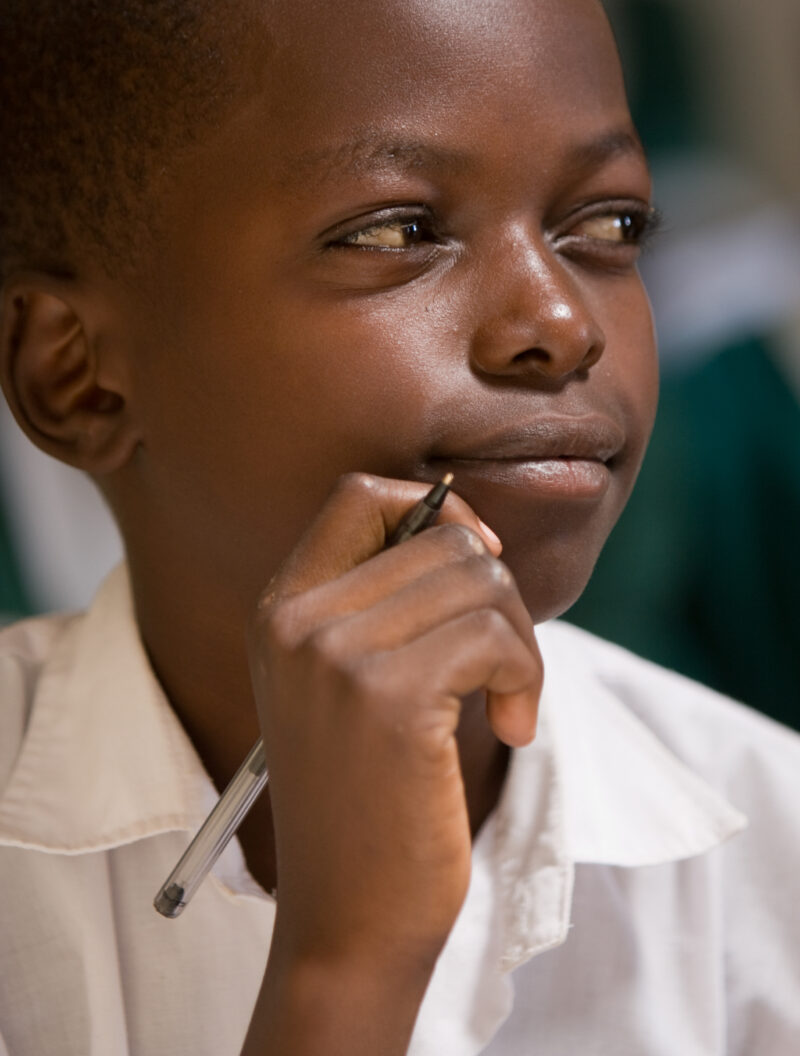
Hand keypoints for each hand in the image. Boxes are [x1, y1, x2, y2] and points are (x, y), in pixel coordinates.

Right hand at [243, 473, 541, 1051]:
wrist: (348, 923)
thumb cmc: (369, 803)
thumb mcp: (349, 687)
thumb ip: (388, 603)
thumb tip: (471, 530)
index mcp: (280, 609)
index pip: (360, 493)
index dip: (433, 509)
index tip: (476, 564)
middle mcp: (296, 620)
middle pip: (443, 538)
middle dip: (500, 596)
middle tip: (503, 670)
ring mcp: (335, 655)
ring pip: (479, 580)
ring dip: (520, 642)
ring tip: (507, 703)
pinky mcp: (389, 696)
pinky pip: (495, 636)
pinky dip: (526, 679)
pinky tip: (511, 732)